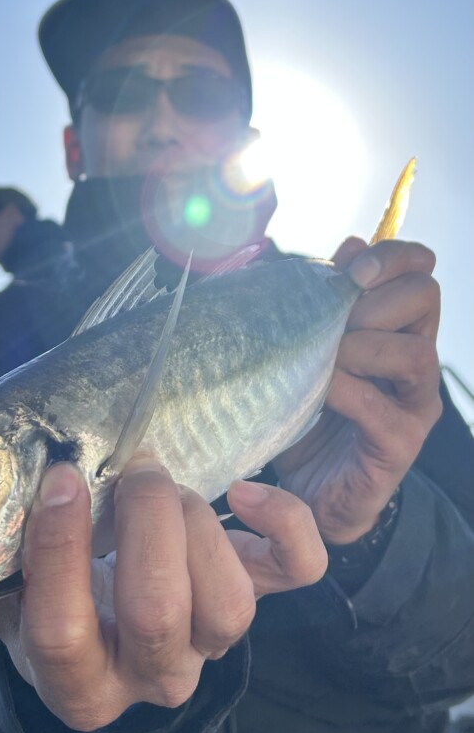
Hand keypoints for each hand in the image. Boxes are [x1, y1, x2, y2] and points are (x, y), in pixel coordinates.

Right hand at [0, 454, 325, 731]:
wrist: (102, 617)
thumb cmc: (48, 590)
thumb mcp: (9, 583)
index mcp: (75, 679)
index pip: (62, 631)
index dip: (59, 550)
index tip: (60, 479)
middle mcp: (149, 676)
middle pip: (158, 615)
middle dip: (145, 523)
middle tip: (132, 469)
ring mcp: (209, 648)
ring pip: (230, 607)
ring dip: (198, 525)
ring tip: (169, 486)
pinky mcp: (254, 604)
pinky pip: (298, 573)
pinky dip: (284, 523)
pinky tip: (243, 491)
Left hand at [274, 237, 441, 543]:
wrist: (307, 490)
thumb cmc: (308, 412)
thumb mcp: (311, 347)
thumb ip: (329, 300)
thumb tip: (350, 243)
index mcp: (396, 328)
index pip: (419, 272)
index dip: (393, 256)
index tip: (351, 266)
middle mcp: (415, 362)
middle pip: (424, 298)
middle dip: (373, 298)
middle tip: (333, 320)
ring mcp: (414, 404)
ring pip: (416, 353)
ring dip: (362, 345)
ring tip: (324, 357)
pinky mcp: (400, 444)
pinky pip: (381, 405)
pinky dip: (345, 388)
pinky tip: (317, 389)